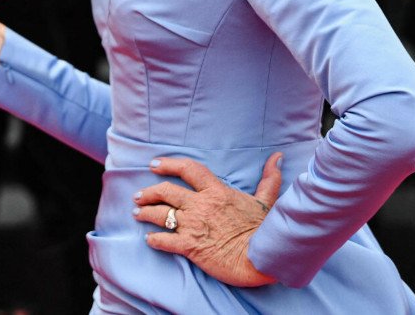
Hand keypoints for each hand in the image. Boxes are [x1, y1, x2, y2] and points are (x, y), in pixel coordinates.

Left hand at [134, 153, 283, 286]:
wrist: (261, 257)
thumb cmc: (264, 230)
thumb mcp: (266, 200)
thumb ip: (269, 178)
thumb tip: (277, 157)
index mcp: (216, 191)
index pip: (188, 169)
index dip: (168, 164)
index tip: (154, 164)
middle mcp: (200, 205)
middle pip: (166, 191)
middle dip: (148, 192)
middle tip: (138, 195)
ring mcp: (193, 225)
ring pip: (161, 214)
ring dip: (146, 213)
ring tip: (137, 214)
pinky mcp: (190, 246)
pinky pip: (165, 241)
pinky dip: (154, 239)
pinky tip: (149, 239)